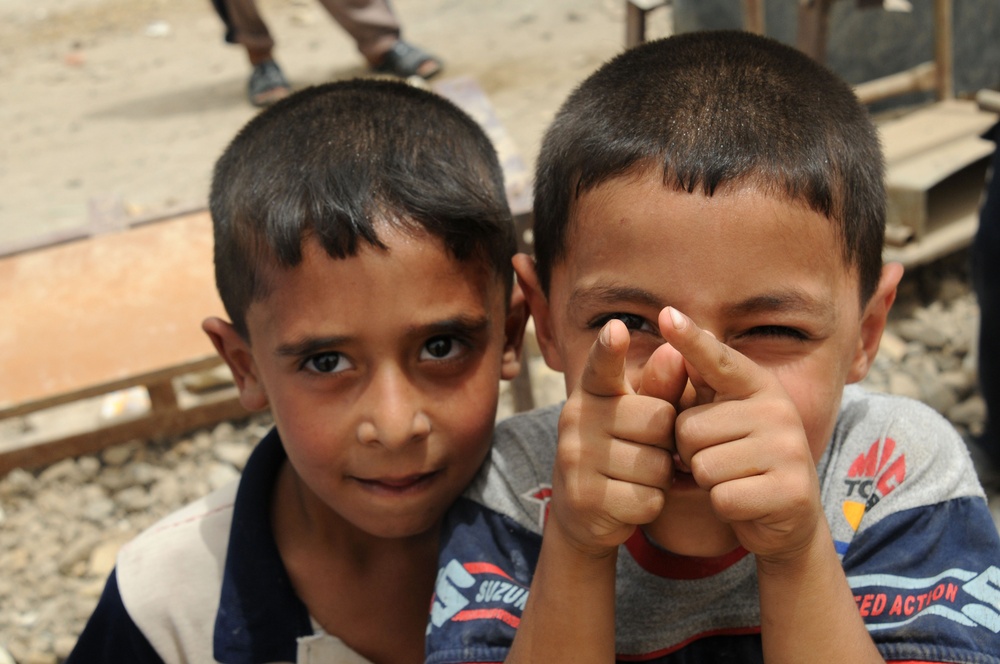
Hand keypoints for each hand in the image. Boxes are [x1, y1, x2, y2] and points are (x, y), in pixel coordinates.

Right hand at [551, 319, 685, 556]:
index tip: (617, 328)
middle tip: (647, 449)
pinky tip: (632, 499)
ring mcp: (575, 460)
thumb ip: (660, 388)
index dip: (610, 349)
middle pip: (657, 420)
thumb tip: (675, 351)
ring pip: (655, 464)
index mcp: (590, 393)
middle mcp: (575, 420)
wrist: (582, 513)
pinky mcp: (585, 499)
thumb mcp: (637, 419)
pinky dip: (651, 503)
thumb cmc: (620, 452)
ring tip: (638, 476)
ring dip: (660, 476)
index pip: (601, 367)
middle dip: (666, 440)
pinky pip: (647, 498)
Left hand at [659, 307, 821, 563]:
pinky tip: (743, 502)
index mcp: (758, 386)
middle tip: (719, 459)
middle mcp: (778, 410)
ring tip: (732, 478)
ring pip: (703, 464)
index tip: (666, 315)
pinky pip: (722, 496)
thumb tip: (669, 352)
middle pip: (689, 428)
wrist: (788, 519)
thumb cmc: (740, 462)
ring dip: (706, 480)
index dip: (691, 340)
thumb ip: (691, 393)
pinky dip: (722, 505)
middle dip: (690, 452)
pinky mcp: (789, 490)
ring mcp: (788, 449)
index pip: (718, 360)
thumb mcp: (717, 423)